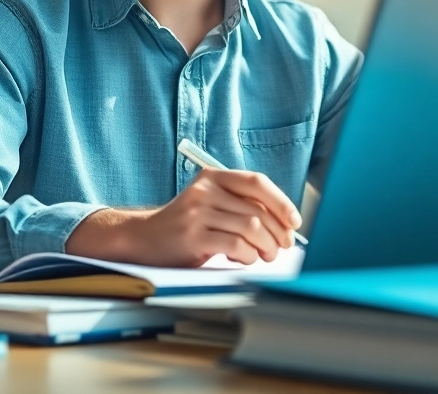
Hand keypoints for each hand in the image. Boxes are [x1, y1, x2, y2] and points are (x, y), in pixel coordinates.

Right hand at [65, 169, 301, 266]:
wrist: (143, 239)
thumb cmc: (186, 225)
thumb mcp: (210, 204)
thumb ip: (239, 206)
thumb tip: (283, 223)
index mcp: (213, 177)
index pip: (257, 182)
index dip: (281, 202)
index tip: (294, 221)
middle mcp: (205, 190)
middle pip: (257, 209)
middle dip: (277, 232)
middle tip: (281, 246)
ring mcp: (197, 212)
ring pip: (251, 228)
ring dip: (266, 246)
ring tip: (265, 255)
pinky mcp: (193, 236)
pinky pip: (236, 245)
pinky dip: (248, 255)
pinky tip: (245, 259)